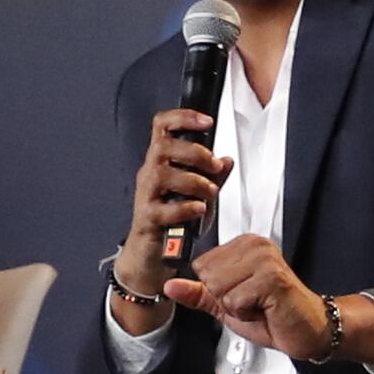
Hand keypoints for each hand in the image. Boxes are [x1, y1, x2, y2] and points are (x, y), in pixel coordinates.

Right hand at [116, 110, 229, 316]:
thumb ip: (212, 177)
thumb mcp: (197, 194)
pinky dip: (185, 207)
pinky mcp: (147, 219)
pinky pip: (163, 208)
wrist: (151, 256)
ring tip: (210, 193)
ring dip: (194, 181)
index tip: (208, 121)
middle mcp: (149, 174)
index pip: (162, 126)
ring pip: (162, 175)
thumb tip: (227, 160)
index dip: (183, 117)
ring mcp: (146, 196)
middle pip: (163, 147)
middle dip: (195, 153)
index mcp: (161, 162)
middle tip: (214, 168)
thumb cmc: (173, 221)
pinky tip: (199, 210)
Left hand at [174, 234, 363, 366]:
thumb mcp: (226, 304)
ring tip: (259, 305)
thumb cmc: (272, 314)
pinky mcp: (272, 278)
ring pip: (219, 288)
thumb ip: (198, 294)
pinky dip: (247, 314)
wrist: (307, 330)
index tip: (242, 294)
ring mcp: (264, 260)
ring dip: (236, 307)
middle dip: (225, 299)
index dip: (216, 290)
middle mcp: (255, 246)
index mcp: (244, 245)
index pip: (201, 265)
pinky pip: (235, 301)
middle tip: (252, 302)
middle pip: (207, 275)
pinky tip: (266, 310)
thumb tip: (169, 286)